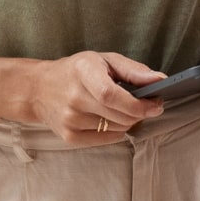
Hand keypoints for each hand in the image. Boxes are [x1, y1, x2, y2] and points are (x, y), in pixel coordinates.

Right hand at [28, 51, 164, 144]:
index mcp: (83, 72)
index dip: (137, 104)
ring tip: (122, 108)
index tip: (156, 104)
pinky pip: (107, 139)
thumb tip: (160, 80)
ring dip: (128, 121)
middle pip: (119, 116)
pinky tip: (110, 118)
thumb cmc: (76, 71)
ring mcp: (70, 120)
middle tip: (147, 104)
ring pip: (117, 129)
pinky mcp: (69, 137)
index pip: (111, 95)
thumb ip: (133, 70)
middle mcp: (74, 98)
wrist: (39, 89)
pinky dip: (116, 131)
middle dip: (140, 113)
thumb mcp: (104, 60)